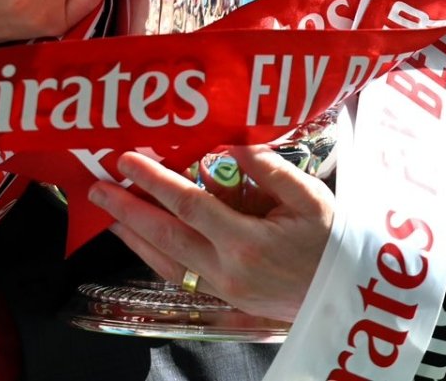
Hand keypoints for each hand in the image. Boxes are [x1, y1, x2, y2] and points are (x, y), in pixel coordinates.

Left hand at [89, 146, 335, 322]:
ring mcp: (224, 289)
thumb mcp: (310, 197)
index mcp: (246, 242)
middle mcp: (227, 269)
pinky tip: (142, 243)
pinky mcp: (227, 299)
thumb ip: (268, 169)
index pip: (187, 205)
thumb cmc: (335, 241)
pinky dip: (154, 258)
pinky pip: (180, 277)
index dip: (152, 181)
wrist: (350, 294)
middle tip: (95, 188)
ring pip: (165, 262)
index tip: (125, 160)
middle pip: (164, 236)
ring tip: (108, 213)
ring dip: (133, 236)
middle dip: (126, 210)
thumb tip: (230, 146)